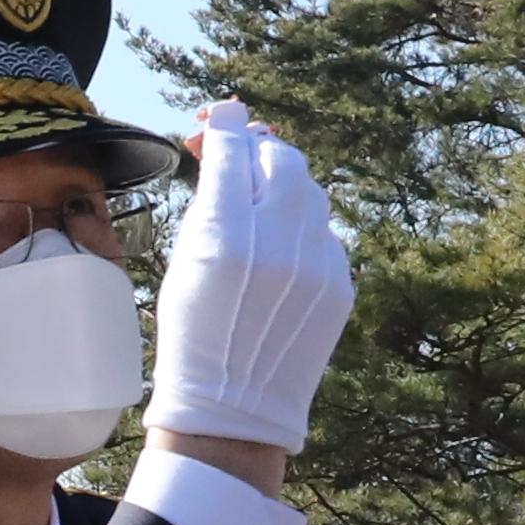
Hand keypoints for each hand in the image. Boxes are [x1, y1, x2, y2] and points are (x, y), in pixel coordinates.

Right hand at [145, 103, 352, 467]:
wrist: (233, 407)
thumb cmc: (192, 333)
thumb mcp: (183, 260)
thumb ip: (208, 201)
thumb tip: (229, 149)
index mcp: (223, 236)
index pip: (232, 150)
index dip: (223, 125)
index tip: (215, 117)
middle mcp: (277, 242)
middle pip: (280, 158)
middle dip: (256, 149)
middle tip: (234, 153)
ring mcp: (317, 263)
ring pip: (307, 190)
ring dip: (280, 184)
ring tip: (254, 202)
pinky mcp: (341, 283)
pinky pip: (323, 232)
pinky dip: (300, 227)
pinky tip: (278, 251)